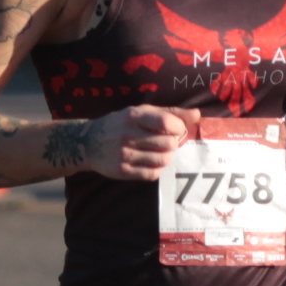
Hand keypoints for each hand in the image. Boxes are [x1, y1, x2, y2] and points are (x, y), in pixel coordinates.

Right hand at [56, 105, 196, 180]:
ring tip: (160, 152)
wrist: (88, 142)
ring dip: (167, 156)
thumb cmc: (121, 124)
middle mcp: (128, 135)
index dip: (179, 127)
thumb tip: (197, 114)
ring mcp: (125, 154)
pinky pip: (152, 174)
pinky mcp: (123, 171)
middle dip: (173, 143)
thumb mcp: (141, 112)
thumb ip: (170, 112)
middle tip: (168, 142)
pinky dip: (158, 169)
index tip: (177, 129)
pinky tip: (152, 162)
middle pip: (168, 143)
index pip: (166, 122)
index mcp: (133, 116)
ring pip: (163, 160)